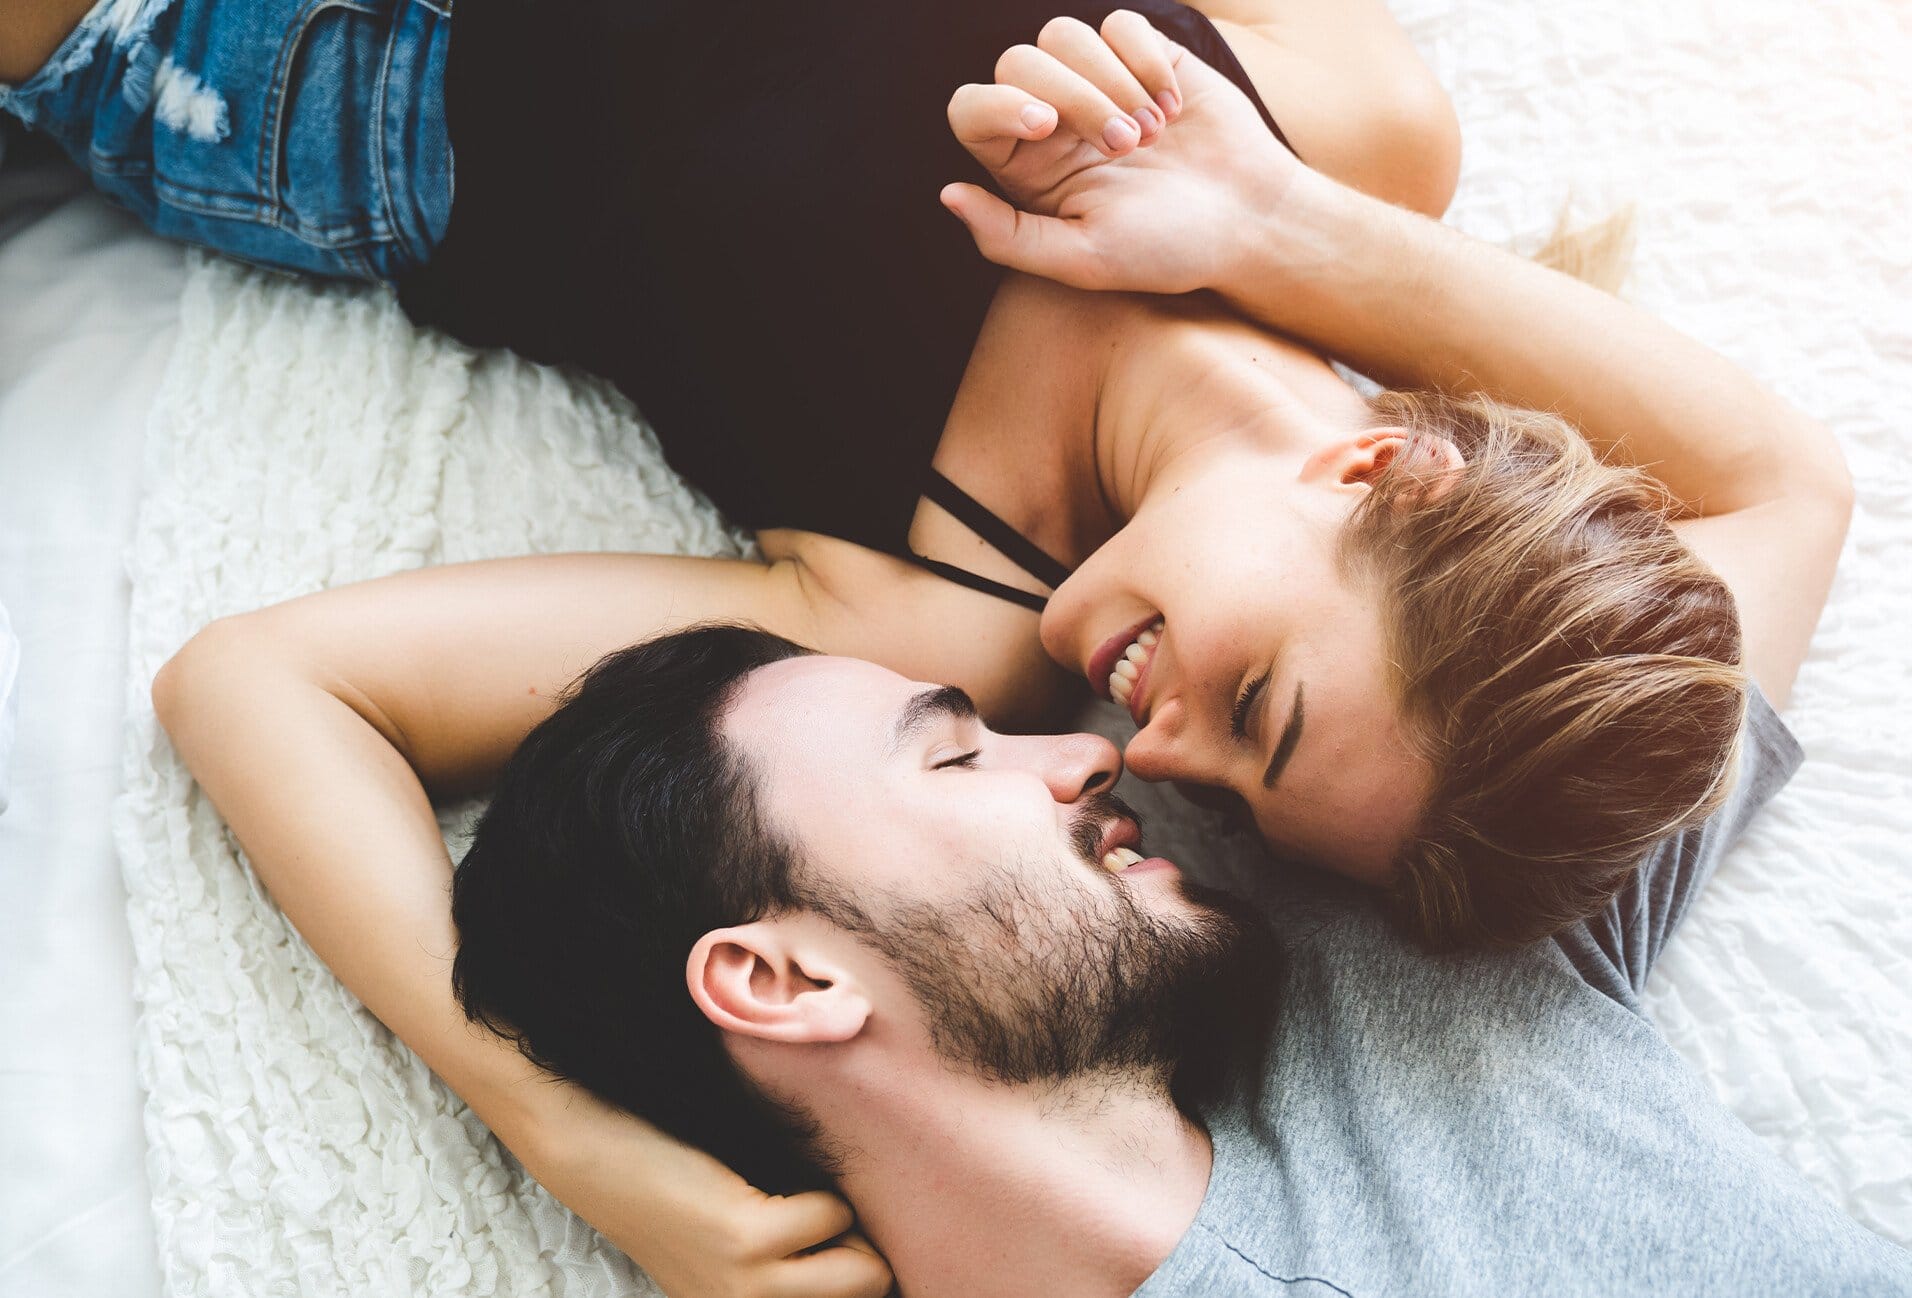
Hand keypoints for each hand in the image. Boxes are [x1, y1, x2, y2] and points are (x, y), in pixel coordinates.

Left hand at [520, 1088, 893, 1297]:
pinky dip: (815, 1184)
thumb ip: (793, 1259)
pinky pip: (830, 1212)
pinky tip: (765, 1175)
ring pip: (867, 1269)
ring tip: (796, 1195)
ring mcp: (747, 1290)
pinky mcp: (746, 1243)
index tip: (857, 1247)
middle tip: (826, 1215)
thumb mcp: (731, 1250)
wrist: (594, 1152)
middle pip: (872, 1292)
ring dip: (843, 1219)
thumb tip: (878, 1240)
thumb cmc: (669, 1186)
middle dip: (866, 1250)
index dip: (865, 1272)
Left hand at [942, 10, 1302, 294]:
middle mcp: (1052, 118)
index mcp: (1026, 166)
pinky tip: (1175, 106)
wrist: (1249, 221)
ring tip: (1151, 133)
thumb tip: (947, 195)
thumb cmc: (1165, 249)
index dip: (997, 105)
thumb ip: (1010, 237)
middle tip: (1125, 147)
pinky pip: (1120, 24)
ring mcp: (1096, 81)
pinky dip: (1146, 60)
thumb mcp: (1084, 259)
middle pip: (1018, 62)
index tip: (1047, 126)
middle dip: (1074, 98)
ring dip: (1111, 81)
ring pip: (1063, 34)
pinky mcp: (1143, 55)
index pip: (972, 110)